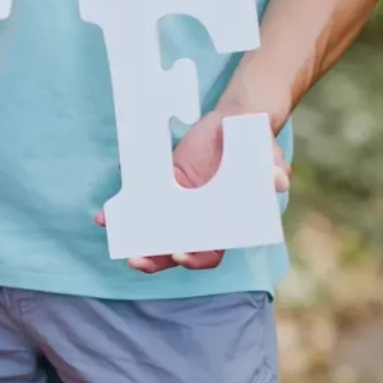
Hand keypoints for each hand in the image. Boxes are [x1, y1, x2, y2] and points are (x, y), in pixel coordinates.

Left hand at [94, 108, 290, 273]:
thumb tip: (277, 181)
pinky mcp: (163, 187)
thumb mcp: (268, 155)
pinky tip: (105, 215)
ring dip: (134, 240)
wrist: (236, 123)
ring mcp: (179, 205)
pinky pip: (141, 203)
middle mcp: (200, 220)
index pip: (210, 252)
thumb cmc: (256, 146)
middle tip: (137, 259)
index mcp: (227, 222)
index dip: (196, 258)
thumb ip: (273, 169)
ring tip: (117, 237)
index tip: (180, 254)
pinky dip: (123, 211)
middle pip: (175, 249)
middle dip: (155, 258)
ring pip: (154, 231)